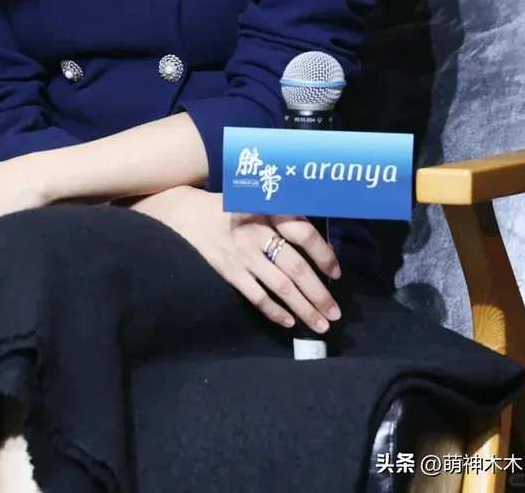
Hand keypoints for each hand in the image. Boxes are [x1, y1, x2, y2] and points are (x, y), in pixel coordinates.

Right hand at [127, 187, 341, 334]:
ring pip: (281, 287)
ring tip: (321, 324)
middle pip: (296, 267)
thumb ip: (285, 215)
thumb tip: (321, 242)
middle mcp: (258, 232)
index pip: (304, 233)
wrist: (187, 214)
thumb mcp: (258, 200)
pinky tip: (289, 323)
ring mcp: (243, 254)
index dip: (324, 254)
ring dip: (304, 308)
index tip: (337, 273)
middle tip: (337, 313)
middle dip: (319, 293)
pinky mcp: (229, 271)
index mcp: (269, 211)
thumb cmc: (230, 207)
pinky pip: (257, 296)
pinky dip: (275, 312)